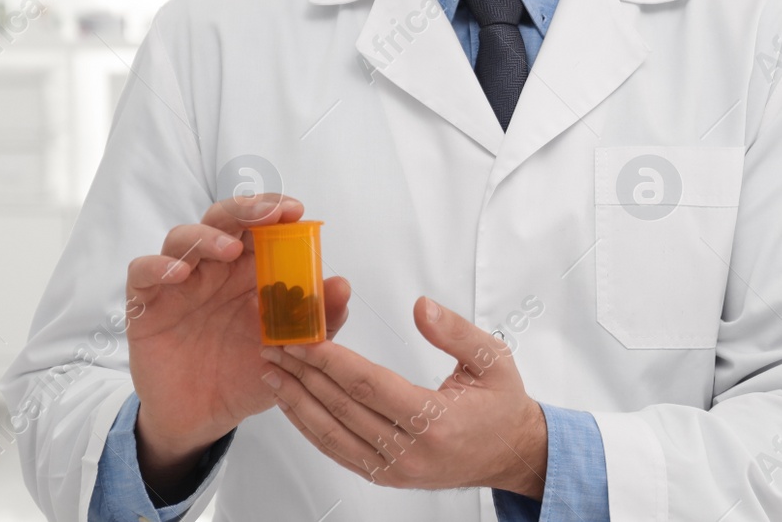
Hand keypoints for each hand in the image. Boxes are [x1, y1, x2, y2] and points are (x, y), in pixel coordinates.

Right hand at [124, 194, 351, 493]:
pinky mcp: (146, 302)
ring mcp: (178, 282)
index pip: (260, 227)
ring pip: (183, 237)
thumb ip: (318, 321)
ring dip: (206, 236)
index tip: (295, 211)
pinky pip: (143, 271)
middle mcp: (214, 268)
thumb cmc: (246, 375)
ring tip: (228, 249)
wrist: (201, 419)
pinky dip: (157, 265)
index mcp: (250, 272)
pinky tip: (178, 274)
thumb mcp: (290, 354)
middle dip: (245, 210)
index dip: (275, 212)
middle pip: (222, 219)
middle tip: (267, 216)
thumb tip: (342, 285)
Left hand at [259, 296, 548, 497]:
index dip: (332, 360)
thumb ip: (455, 331)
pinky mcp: (384, 475)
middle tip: (274, 344)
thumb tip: (421, 307)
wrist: (510, 453)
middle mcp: (410, 452)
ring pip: (331, 434)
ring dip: (296, 400)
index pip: (370, 386)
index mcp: (435, 422)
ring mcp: (394, 469)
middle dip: (303, 373)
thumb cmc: (501, 404)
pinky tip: (291, 402)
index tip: (304, 338)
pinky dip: (308, 426)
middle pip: (343, 407)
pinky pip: (337, 450)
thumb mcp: (492, 358)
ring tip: (270, 370)